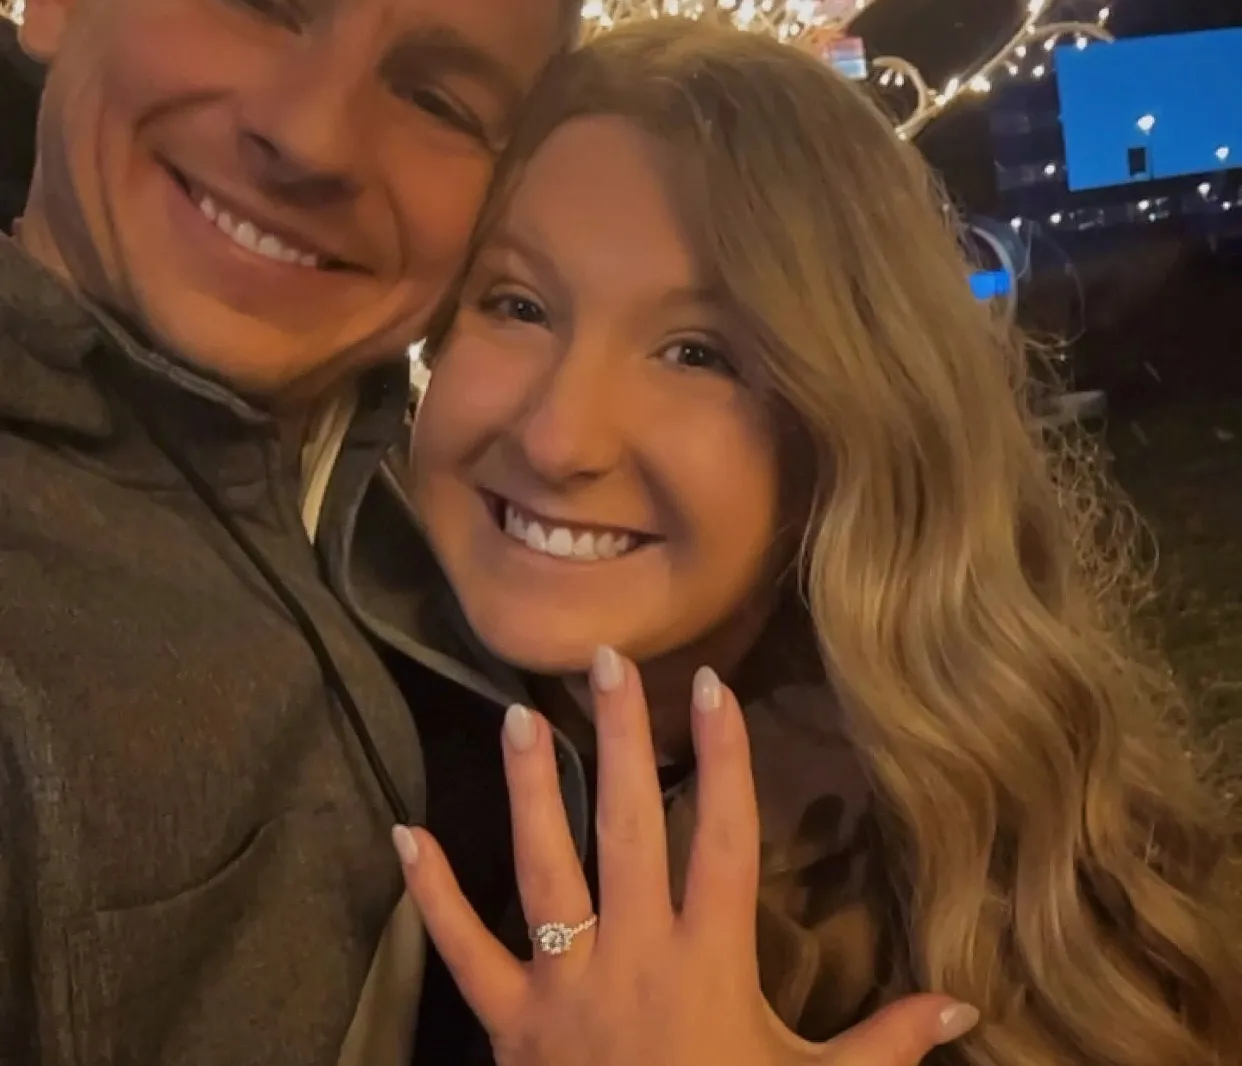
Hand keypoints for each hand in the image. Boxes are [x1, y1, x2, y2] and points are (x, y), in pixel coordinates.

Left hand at [393, 647, 979, 1065]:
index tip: (715, 688)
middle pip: (630, 831)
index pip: (725, 842)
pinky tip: (405, 835)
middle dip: (621, 740)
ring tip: (519, 716)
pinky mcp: (510, 1024)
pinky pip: (464, 952)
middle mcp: (635, 958)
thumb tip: (970, 1005)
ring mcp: (564, 988)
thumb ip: (889, 1044)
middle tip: (606, 661)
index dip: (726, 762)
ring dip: (531, 790)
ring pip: (544, 871)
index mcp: (710, 964)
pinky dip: (433, 895)